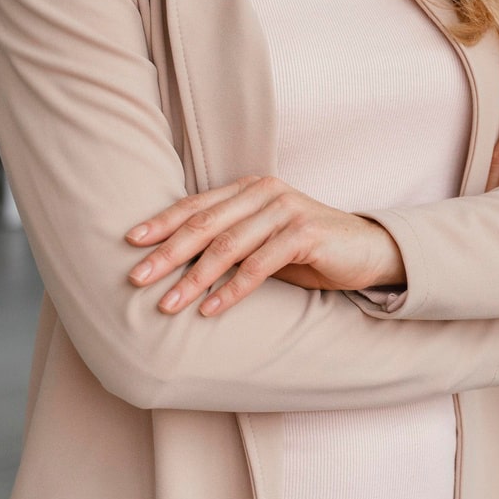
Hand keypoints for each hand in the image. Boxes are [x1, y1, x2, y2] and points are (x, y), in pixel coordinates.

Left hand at [124, 177, 406, 316]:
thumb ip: (228, 241)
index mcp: (250, 189)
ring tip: (168, 304)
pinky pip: (260, 264)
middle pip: (205, 224)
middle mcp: (266, 192)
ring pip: (228, 245)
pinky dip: (233, 289)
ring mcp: (287, 210)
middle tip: (137, 278)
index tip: (131, 244)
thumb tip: (174, 265)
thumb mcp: (262, 241)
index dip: (162, 223)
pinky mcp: (306, 234)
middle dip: (167, 253)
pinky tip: (211, 309)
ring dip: (194, 278)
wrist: (367, 251)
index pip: (197, 205)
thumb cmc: (308, 250)